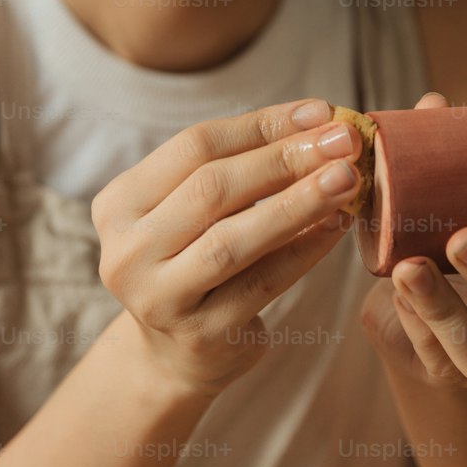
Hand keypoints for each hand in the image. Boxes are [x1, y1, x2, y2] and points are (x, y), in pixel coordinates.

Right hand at [91, 98, 361, 395]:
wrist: (174, 355)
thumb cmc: (194, 262)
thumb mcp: (194, 213)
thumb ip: (238, 170)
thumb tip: (319, 124)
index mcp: (118, 204)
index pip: (193, 147)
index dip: (259, 125)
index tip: (320, 110)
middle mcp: (127, 252)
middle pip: (212, 188)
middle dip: (284, 158)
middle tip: (345, 139)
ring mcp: (160, 298)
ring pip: (235, 238)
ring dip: (299, 202)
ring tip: (347, 178)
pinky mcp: (202, 335)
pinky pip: (263, 283)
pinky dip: (304, 250)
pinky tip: (337, 226)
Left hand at [359, 92, 466, 389]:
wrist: (418, 311)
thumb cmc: (456, 244)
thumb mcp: (462, 207)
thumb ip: (453, 163)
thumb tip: (433, 104)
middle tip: (463, 236)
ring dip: (447, 310)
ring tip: (410, 267)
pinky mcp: (449, 378)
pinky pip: (434, 361)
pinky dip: (413, 325)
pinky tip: (393, 292)